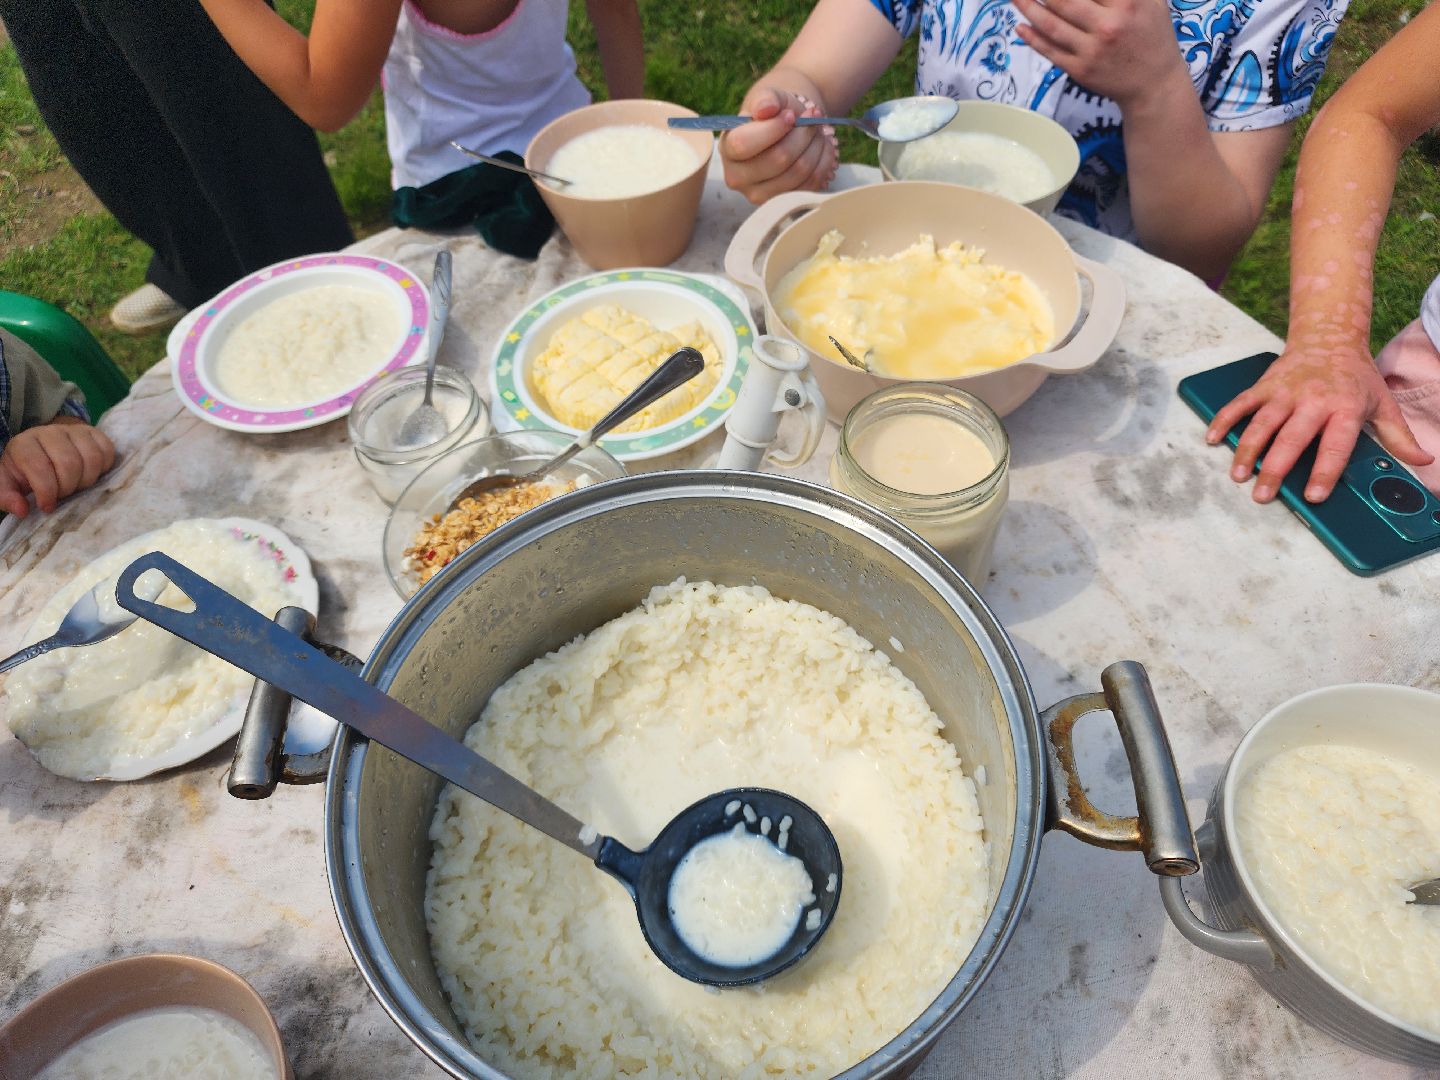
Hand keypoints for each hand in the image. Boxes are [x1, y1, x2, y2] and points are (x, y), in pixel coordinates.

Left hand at [0, 419, 114, 517]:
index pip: (40, 467)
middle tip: (63, 495)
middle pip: (70, 463)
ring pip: (92, 458)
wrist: (42, 449)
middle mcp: (50, 432)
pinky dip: (103, 469)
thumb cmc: (24, 471)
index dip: (46, 491)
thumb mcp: (7, 484)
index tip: (47, 506)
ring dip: (87, 481)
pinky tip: (91, 475)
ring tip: (77, 487)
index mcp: (24, 444)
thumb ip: (7, 497)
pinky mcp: (93, 432)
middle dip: (69, 488)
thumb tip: (22, 510)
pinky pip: (107, 451)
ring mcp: (74, 430)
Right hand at [720, 87, 837, 204]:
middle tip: (811, 117)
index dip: (774, 128)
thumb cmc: (775, 114)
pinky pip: (812, 183)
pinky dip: (823, 161)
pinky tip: (821, 147)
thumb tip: (765, 108)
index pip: (745, 144)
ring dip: (815, 146)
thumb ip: (766, 99)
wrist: (786, 131)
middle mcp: (738, 178)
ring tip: (817, 130)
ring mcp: (760, 195)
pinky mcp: (783, 202)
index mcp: (728, 149)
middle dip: (802, 134)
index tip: (790, 115)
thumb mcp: (769, 98)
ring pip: (799, 172)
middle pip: (778, 159)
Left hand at [1013, 0, 1184, 106]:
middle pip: (1064, 1)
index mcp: (1128, 3)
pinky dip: (1032, 38)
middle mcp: (1108, 25)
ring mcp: (1092, 50)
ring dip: (1028, 9)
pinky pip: (1050, 51)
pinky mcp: (1080, 70)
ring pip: (1052, 25)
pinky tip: (1020, 26)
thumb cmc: (1152, 34)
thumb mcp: (1150, 1)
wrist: (1154, 84)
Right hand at [1206, 341, 1433, 502]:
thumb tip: (1424, 462)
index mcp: (1345, 407)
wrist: (1329, 337)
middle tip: (1263, 495)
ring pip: (1261, 424)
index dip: (1325, 471)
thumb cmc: (1356, 377)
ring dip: (1246, 451)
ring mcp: (1285, 392)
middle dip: (1275, 469)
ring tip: (1238, 476)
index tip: (1314, 495)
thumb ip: (1399, 437)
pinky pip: (1240, 403)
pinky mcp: (1264, 385)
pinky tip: (1212, 438)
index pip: (1335, 444)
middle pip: (1291, 438)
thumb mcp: (1383, 404)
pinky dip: (1224, 419)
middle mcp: (1313, 399)